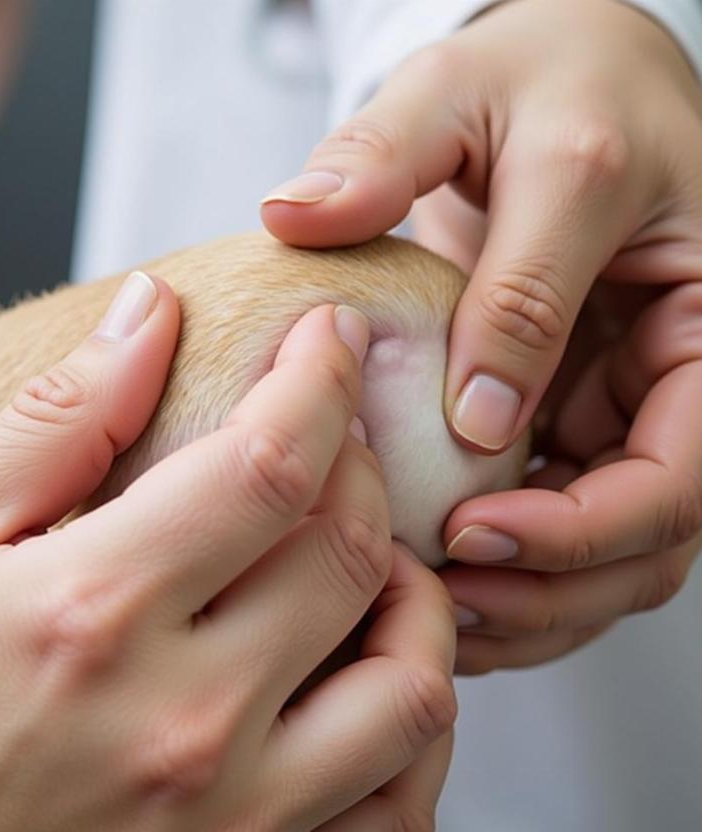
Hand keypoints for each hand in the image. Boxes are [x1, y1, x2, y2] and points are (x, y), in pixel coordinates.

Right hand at [0, 273, 455, 831]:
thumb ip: (56, 419)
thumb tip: (151, 313)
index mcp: (96, 614)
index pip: (271, 463)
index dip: (322, 379)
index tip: (334, 340)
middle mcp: (181, 727)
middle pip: (350, 553)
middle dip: (362, 465)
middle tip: (331, 438)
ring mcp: (227, 829)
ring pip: (411, 688)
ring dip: (414, 597)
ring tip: (370, 558)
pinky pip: (399, 816)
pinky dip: (417, 732)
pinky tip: (376, 679)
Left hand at [261, 0, 701, 670]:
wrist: (553, 89)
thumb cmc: (537, 80)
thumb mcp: (467, 93)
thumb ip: (393, 157)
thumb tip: (305, 225)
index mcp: (697, 307)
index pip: (680, 465)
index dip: (576, 522)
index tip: (468, 528)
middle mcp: (675, 374)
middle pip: (656, 538)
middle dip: (554, 588)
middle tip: (444, 598)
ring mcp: (624, 407)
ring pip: (613, 556)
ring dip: (531, 604)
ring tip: (431, 614)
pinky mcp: (572, 422)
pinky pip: (558, 526)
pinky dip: (506, 575)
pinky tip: (430, 582)